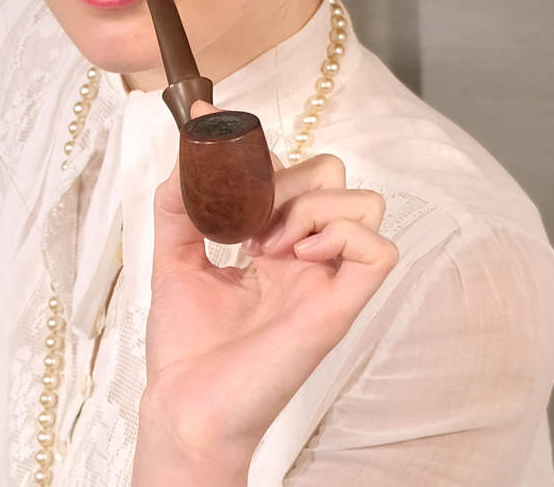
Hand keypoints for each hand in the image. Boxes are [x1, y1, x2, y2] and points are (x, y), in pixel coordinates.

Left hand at [133, 135, 396, 486]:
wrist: (184, 403)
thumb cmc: (185, 348)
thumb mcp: (173, 257)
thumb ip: (179, 203)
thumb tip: (187, 149)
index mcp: (275, 248)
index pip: (298, 174)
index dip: (267, 155)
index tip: (219, 150)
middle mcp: (307, 260)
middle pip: (336, 175)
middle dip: (291, 179)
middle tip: (250, 225)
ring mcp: (326, 282)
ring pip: (366, 203)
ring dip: (314, 207)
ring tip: (271, 246)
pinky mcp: (338, 307)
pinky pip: (379, 250)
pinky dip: (342, 236)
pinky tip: (298, 258)